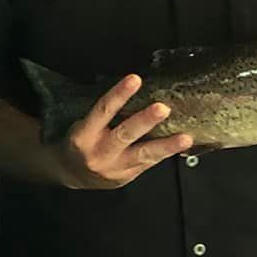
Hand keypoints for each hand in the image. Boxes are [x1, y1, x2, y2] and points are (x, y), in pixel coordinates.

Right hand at [55, 74, 191, 189]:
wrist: (71, 174)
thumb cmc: (80, 142)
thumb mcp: (82, 125)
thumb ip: (104, 114)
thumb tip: (133, 90)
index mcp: (84, 134)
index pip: (103, 110)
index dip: (119, 94)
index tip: (134, 79)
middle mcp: (99, 152)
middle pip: (125, 134)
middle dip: (145, 121)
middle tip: (162, 108)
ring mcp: (115, 168)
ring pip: (143, 155)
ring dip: (166, 146)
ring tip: (185, 138)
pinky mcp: (127, 177)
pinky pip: (148, 163)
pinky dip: (165, 153)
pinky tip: (181, 146)